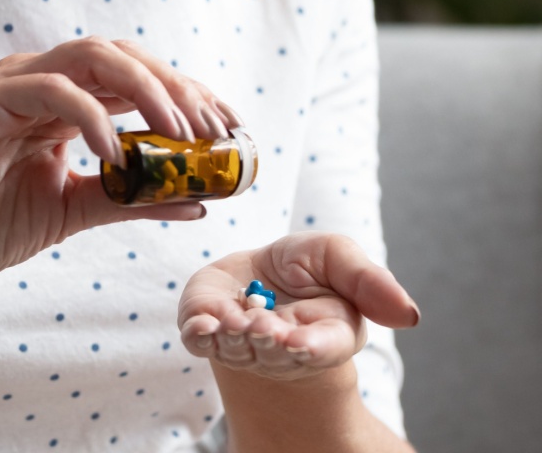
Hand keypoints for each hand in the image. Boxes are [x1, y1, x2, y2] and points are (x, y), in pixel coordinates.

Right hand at [0, 36, 242, 298]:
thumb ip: (129, 200)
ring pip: (91, 56)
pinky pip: (48, 90)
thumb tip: (197, 200)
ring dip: (144, 87)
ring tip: (179, 130)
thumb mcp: (73, 211)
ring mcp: (10, 84)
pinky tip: (115, 151)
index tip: (230, 127)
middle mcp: (40, 82)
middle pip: (121, 55)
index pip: (133, 77)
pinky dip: (90, 114)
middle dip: (175, 86)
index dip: (185, 93)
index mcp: (61, 102)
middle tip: (214, 128)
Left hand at [178, 232, 420, 379]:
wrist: (256, 275)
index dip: (311, 346)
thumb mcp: (337, 259)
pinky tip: (203, 326)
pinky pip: (199, 340)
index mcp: (324, 334)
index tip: (298, 341)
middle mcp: (282, 347)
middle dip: (268, 340)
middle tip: (262, 326)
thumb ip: (369, 282)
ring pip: (238, 349)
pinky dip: (201, 334)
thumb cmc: (303, 269)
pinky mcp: (205, 329)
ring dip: (235, 338)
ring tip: (234, 322)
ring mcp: (242, 344)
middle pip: (277, 352)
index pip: (323, 348)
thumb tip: (410, 314)